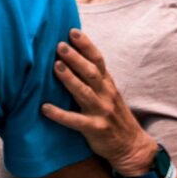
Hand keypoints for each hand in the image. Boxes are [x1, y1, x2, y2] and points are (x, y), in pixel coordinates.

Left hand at [39, 29, 156, 173]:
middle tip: (60, 45)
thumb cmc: (114, 117)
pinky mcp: (95, 129)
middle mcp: (106, 95)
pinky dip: (59, 114)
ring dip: (69, 79)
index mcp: (108, 85)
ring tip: (55, 66)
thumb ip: (95, 79)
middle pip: (91, 72)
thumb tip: (73, 59)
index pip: (99, 60)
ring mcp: (101, 112)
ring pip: (84, 92)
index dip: (86, 45)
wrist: (132, 146)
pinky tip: (44, 108)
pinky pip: (75, 121)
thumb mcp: (109, 94)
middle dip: (76, 58)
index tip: (72, 31)